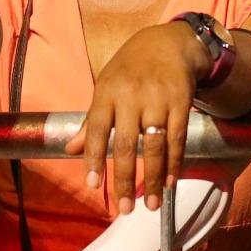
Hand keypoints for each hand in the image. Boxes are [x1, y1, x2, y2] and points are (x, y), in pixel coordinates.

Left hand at [63, 22, 206, 214]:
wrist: (168, 42)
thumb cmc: (130, 69)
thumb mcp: (105, 86)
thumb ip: (90, 121)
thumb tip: (69, 150)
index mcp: (107, 92)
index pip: (96, 128)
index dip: (93, 157)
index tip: (93, 185)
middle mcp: (131, 96)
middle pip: (125, 143)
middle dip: (124, 178)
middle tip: (124, 208)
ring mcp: (158, 99)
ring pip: (154, 145)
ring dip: (151, 178)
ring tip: (149, 204)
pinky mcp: (181, 102)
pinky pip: (177, 139)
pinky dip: (173, 164)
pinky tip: (168, 183)